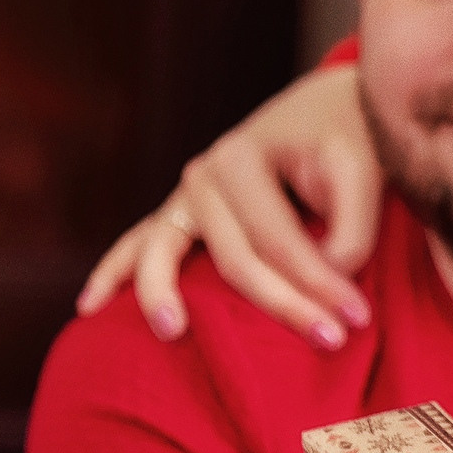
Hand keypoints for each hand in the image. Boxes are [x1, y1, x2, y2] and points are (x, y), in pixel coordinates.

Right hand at [76, 63, 382, 346]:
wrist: (331, 110)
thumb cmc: (349, 142)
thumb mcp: (362, 173)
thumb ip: (349, 230)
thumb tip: (325, 281)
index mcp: (242, 157)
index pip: (277, 240)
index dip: (319, 283)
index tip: (360, 319)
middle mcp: (202, 174)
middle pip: (234, 258)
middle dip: (282, 304)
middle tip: (332, 343)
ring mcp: (185, 194)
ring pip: (168, 254)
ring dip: (165, 294)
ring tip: (173, 332)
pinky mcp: (182, 213)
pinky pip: (141, 244)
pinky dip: (116, 272)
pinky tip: (90, 306)